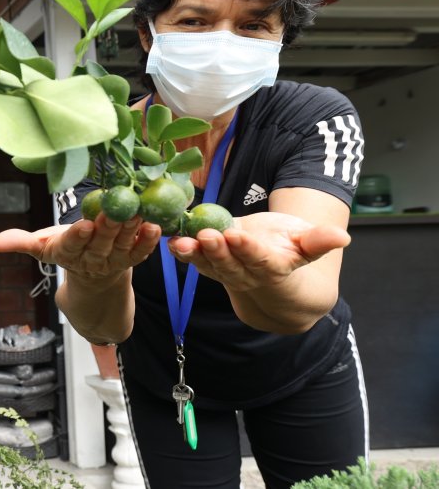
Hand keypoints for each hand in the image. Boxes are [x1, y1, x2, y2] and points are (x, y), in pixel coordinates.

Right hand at [0, 215, 161, 283]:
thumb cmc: (67, 250)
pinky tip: (157, 226)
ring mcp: (113, 260)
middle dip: (108, 226)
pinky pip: (141, 252)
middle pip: (100, 242)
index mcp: (66, 253)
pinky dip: (149, 241)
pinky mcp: (132, 259)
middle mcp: (91, 258)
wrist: (94, 280)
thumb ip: (20, 242)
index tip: (83, 225)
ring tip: (139, 210)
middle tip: (116, 208)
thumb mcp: (42, 246)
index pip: (71, 245)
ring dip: (132, 229)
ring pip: (123, 245)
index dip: (77, 237)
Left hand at [166, 212, 350, 291]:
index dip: (248, 250)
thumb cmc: (292, 251)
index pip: (260, 261)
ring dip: (193, 254)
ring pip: (208, 266)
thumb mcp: (307, 244)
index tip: (237, 235)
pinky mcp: (210, 265)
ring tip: (179, 242)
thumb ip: (318, 242)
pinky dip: (181, 252)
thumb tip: (342, 237)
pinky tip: (169, 240)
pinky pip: (194, 260)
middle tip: (206, 235)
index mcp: (273, 268)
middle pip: (230, 265)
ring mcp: (226, 272)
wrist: (274, 275)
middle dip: (218, 251)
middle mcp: (247, 275)